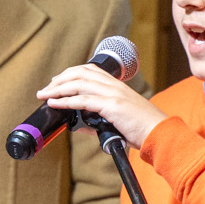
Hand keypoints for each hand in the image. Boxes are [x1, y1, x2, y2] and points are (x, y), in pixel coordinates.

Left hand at [36, 64, 165, 147]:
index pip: (90, 70)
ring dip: (58, 88)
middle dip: (60, 79)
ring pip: (79, 83)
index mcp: (117, 85)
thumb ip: (99, 119)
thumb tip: (80, 125)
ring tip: (45, 95)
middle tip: (46, 89)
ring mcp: (113, 94)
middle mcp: (114, 85)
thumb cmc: (142, 129)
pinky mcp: (112, 106)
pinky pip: (83, 100)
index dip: (70, 73)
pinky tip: (55, 103)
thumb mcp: (118, 120)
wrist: (159, 133)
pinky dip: (65, 101)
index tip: (57, 80)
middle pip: (80, 73)